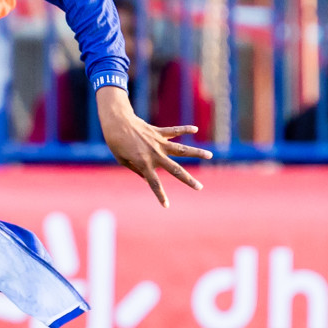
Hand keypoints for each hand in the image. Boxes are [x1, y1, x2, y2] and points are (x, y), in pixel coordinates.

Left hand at [96, 85, 211, 207]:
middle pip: (175, 170)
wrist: (117, 122)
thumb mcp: (123, 160)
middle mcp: (154, 154)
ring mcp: (158, 142)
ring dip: (196, 152)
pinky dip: (185, 129)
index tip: (166, 206)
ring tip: (210, 155)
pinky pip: (174, 130)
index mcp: (143, 164)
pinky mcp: (159, 132)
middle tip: (200, 188)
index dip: (160, 195)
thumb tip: (146, 178)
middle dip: (188, 180)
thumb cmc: (116, 143)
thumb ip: (136, 169)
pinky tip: (195, 129)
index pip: (154, 183)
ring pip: (181, 149)